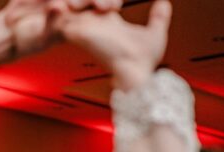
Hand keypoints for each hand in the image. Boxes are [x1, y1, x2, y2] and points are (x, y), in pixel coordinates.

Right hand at [56, 0, 171, 90]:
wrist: (133, 73)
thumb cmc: (143, 61)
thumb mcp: (155, 34)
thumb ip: (158, 18)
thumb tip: (164, 3)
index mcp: (109, 22)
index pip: (97, 1)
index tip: (116, 2)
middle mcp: (93, 24)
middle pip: (81, 1)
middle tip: (109, 4)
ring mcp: (83, 28)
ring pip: (70, 4)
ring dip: (78, 0)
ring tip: (94, 5)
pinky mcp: (75, 32)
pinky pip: (60, 16)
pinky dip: (59, 9)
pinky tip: (72, 6)